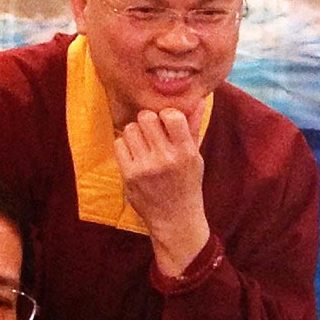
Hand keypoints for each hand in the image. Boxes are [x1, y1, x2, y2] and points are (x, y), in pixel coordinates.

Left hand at [114, 106, 210, 276]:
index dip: (166, 114)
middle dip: (147, 122)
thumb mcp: (195, 157)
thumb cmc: (187, 185)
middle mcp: (167, 158)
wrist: (175, 220)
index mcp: (187, 152)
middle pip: (146, 117)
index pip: (171, 115)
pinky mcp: (130, 174)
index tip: (167, 123)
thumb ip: (194, 127)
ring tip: (143, 146)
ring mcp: (146, 167)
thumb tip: (200, 99)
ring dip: (135, 134)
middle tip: (152, 134)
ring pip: (129, 128)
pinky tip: (135, 156)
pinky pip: (119, 144)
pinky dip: (125, 147)